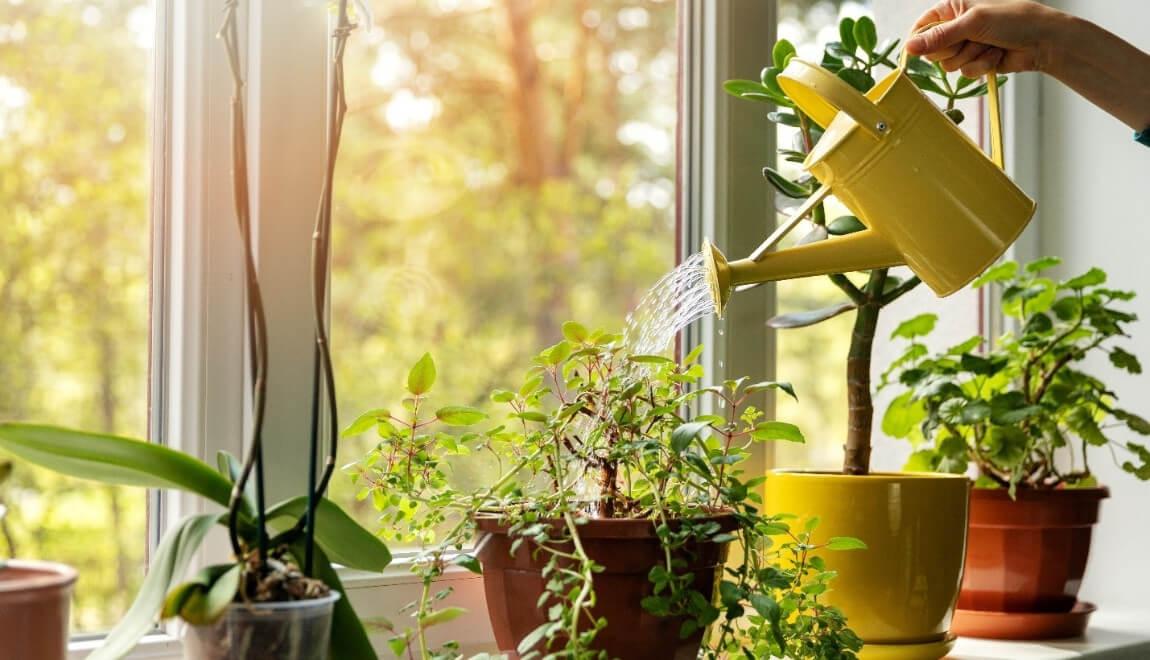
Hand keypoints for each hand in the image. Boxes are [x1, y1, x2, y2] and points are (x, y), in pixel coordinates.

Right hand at [905, 0, 1063, 76]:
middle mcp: (957, 26)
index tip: (921, 50)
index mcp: (953, 8)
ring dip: (971, 57)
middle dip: (954, 49)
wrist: (1043, 41)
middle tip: (972, 39)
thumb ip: (939, 37)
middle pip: (934, 50)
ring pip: (949, 64)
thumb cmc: (1014, 20)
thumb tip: (908, 47)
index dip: (920, 40)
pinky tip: (996, 55)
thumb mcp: (973, 23)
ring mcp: (967, 45)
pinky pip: (965, 72)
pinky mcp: (976, 61)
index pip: (922, 26)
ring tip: (989, 45)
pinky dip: (981, 65)